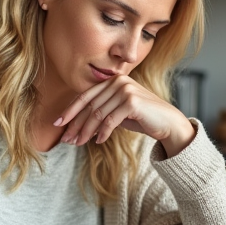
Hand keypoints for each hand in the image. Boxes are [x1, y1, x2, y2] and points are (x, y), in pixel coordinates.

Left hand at [55, 75, 195, 157]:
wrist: (168, 123)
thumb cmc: (142, 119)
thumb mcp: (117, 113)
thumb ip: (100, 112)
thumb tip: (74, 126)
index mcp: (113, 80)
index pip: (86, 96)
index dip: (70, 110)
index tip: (57, 123)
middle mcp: (118, 81)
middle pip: (90, 106)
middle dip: (76, 124)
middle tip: (66, 139)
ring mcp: (125, 89)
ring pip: (98, 114)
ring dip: (86, 131)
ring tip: (79, 143)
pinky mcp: (132, 101)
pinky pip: (110, 120)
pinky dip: (103, 132)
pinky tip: (98, 141)